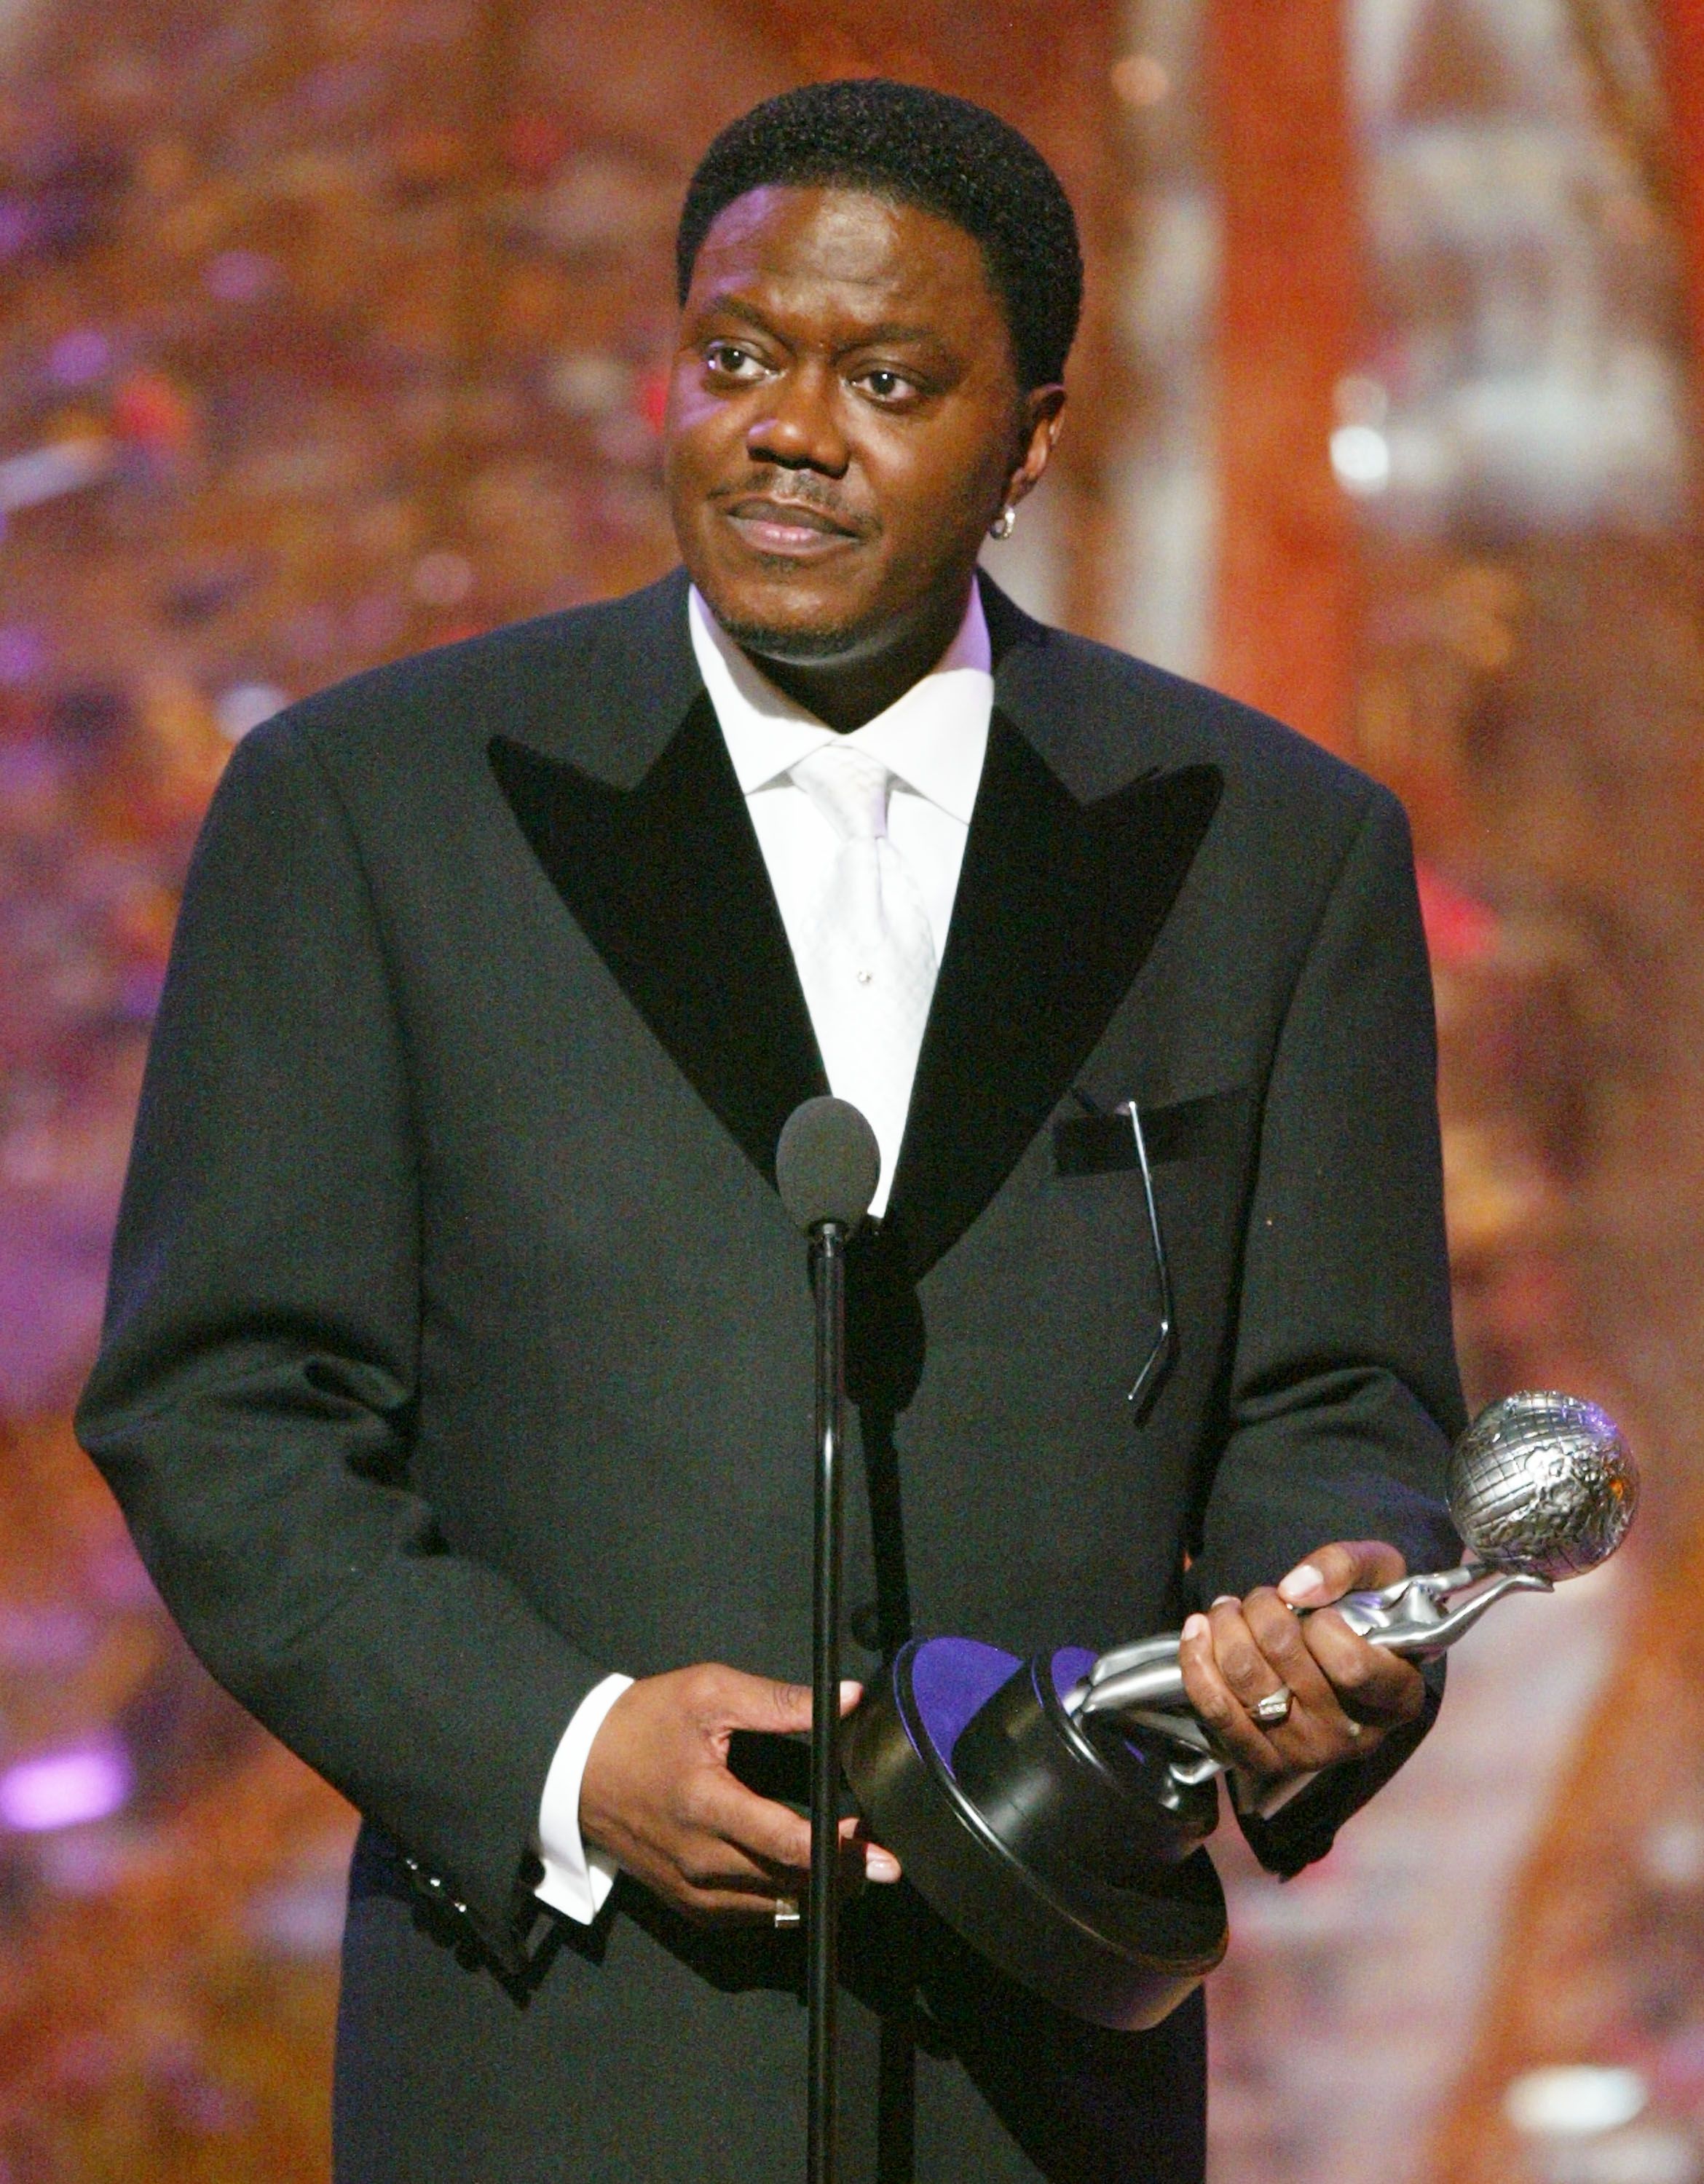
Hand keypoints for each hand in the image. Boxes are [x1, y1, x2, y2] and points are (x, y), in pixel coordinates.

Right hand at [578, 1663, 900, 1924]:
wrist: (573, 1763)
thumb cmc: (642, 1721)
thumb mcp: (710, 1692)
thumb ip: (780, 1701)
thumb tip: (849, 1699)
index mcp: (706, 1804)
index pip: (788, 1844)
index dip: (843, 1852)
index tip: (884, 1855)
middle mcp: (699, 1860)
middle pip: (789, 1884)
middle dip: (841, 1874)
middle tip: (881, 1860)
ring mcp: (688, 1889)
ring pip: (771, 1908)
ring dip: (815, 1892)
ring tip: (851, 1868)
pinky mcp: (681, 1903)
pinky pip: (744, 1917)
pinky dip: (778, 1903)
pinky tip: (800, 1881)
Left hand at [1177, 1541, 1426, 1793]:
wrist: (1340, 1661)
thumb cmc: (1366, 1614)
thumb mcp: (1378, 1573)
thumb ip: (1346, 1566)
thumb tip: (1296, 1590)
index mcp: (1397, 1699)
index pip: (1353, 1666)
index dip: (1323, 1625)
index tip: (1316, 1610)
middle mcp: (1354, 1736)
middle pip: (1285, 1659)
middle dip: (1262, 1608)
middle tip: (1263, 1597)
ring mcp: (1306, 1753)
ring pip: (1245, 1677)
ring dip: (1227, 1626)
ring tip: (1231, 1609)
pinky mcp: (1261, 1759)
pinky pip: (1217, 1711)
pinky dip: (1197, 1661)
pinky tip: (1198, 1629)